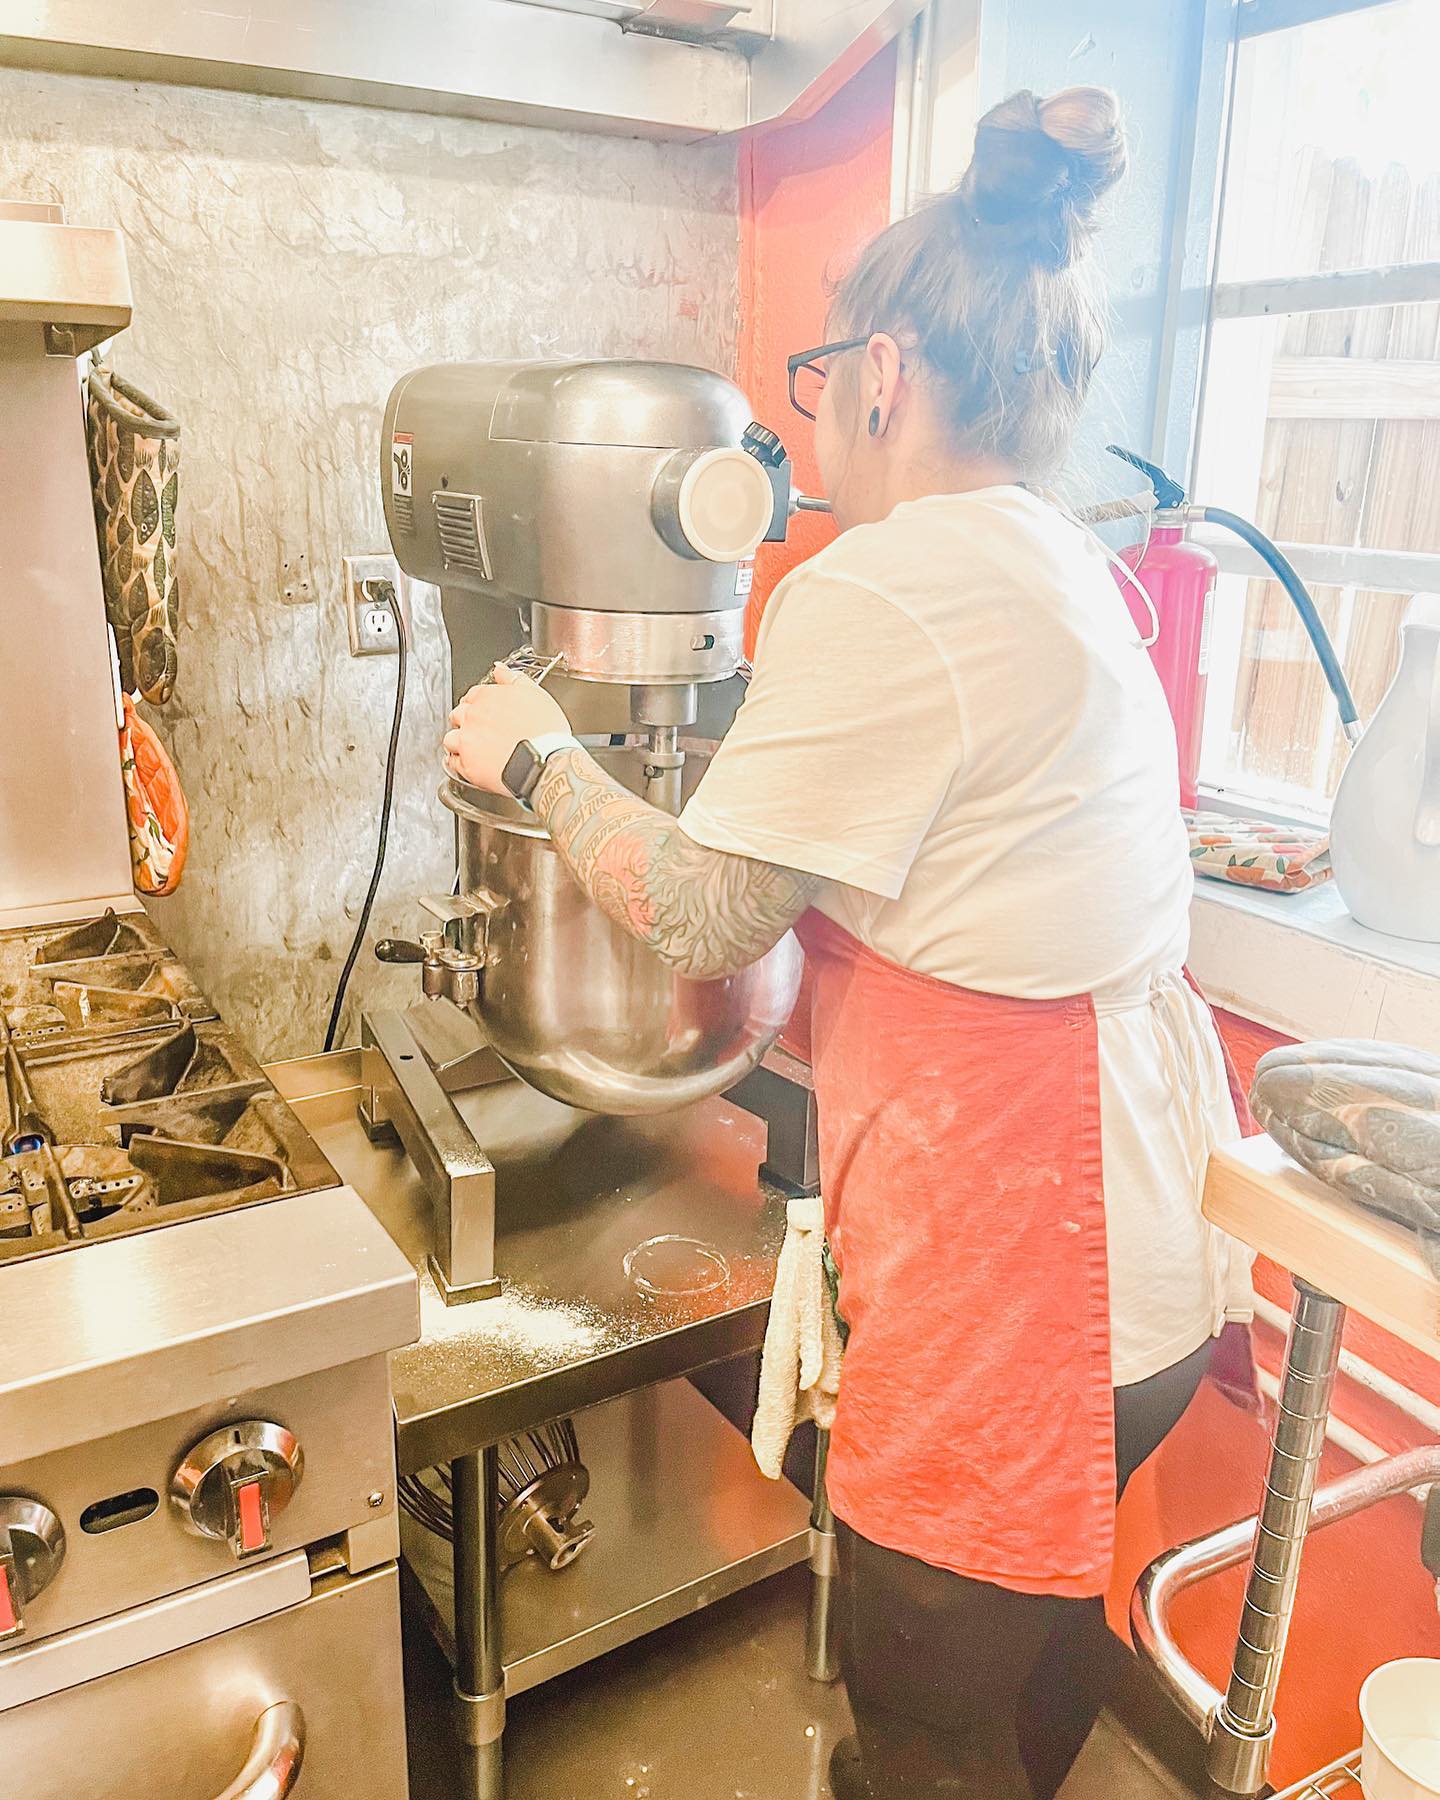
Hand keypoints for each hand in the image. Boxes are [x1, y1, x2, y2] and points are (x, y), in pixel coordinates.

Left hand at [442, 665, 570, 793]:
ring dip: (458, 741)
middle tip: (482, 729)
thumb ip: (514, 678)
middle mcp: (472, 717)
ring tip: (474, 747)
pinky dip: (460, 762)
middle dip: (467, 720)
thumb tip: (500, 669)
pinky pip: (453, 762)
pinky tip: (471, 762)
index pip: (472, 695)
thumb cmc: (544, 731)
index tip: (486, 710)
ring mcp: (467, 741)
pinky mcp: (467, 766)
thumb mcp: (534, 694)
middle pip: (458, 715)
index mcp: (486, 697)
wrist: (544, 762)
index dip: (479, 703)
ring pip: (450, 738)